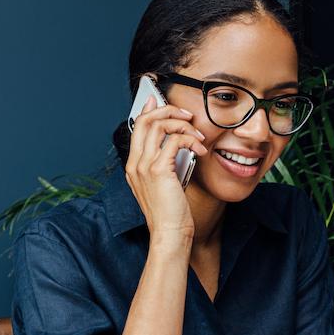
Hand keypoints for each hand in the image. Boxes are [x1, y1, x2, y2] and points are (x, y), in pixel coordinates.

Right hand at [124, 95, 208, 245]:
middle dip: (168, 110)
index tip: (160, 101)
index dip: (149, 110)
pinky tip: (200, 150)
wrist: (169, 233)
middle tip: (187, 115)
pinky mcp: (159, 169)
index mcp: (133, 166)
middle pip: (145, 120)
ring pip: (159, 124)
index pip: (137, 128)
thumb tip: (177, 144)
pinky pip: (175, 140)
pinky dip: (191, 140)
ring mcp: (144, 166)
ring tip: (197, 135)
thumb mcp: (164, 184)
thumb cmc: (170, 213)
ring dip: (183, 124)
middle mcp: (135, 163)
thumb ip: (165, 163)